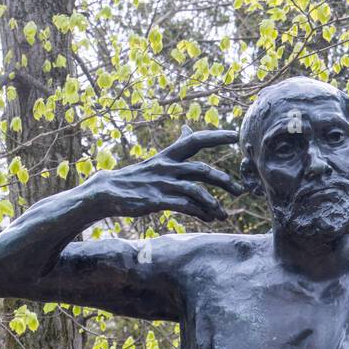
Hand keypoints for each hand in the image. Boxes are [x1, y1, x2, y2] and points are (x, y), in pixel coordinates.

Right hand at [97, 127, 243, 222]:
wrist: (108, 192)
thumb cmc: (137, 177)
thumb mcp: (158, 159)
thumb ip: (176, 148)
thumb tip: (188, 130)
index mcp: (168, 155)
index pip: (195, 139)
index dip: (216, 136)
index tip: (235, 135)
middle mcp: (167, 166)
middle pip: (202, 169)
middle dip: (224, 180)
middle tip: (240, 190)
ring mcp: (162, 184)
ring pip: (195, 190)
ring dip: (213, 203)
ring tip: (224, 214)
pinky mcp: (157, 201)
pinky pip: (184, 206)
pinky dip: (199, 213)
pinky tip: (209, 219)